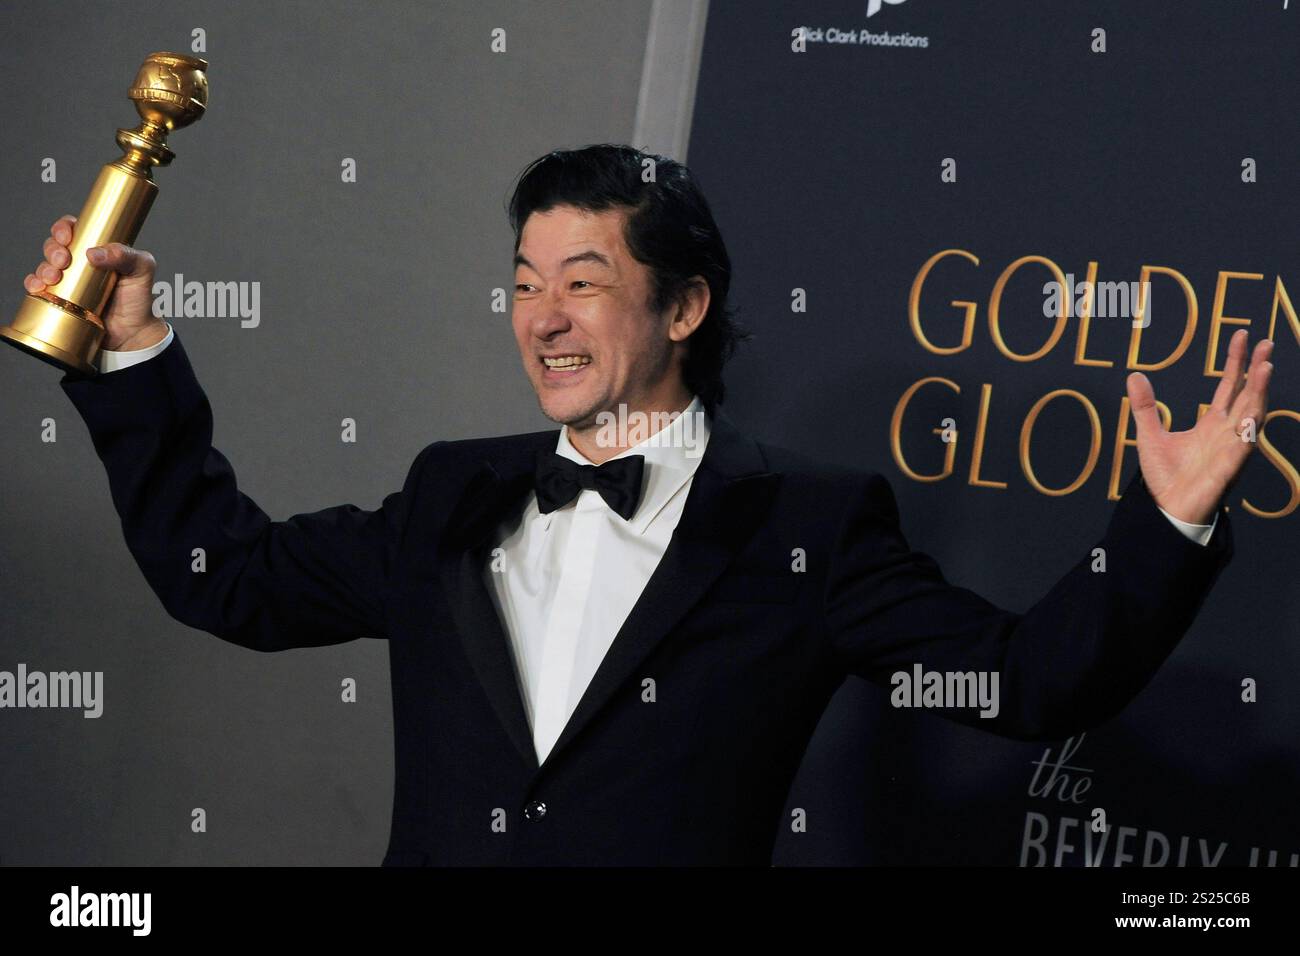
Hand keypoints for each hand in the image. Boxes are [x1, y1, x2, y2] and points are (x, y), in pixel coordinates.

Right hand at [23, 214, 166, 350]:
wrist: (134, 332)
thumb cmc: (139, 297)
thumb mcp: (142, 268)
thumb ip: (125, 255)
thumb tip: (93, 253)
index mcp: (97, 248)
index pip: (74, 230)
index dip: (64, 228)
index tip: (67, 238)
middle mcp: (79, 263)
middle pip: (55, 246)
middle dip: (53, 250)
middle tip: (63, 261)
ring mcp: (68, 281)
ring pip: (45, 266)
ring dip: (44, 268)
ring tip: (54, 277)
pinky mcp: (60, 299)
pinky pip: (39, 288)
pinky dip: (34, 285)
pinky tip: (39, 288)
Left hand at [1127, 328, 1274, 524]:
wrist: (1167, 509)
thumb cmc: (1166, 476)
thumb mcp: (1149, 435)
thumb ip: (1145, 407)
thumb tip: (1134, 375)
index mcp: (1213, 423)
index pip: (1230, 385)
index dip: (1237, 361)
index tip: (1244, 335)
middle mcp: (1227, 432)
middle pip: (1248, 393)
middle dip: (1257, 369)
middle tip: (1266, 342)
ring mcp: (1231, 447)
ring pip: (1252, 414)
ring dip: (1260, 391)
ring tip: (1265, 366)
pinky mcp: (1229, 466)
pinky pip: (1243, 445)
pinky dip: (1249, 428)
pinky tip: (1253, 411)